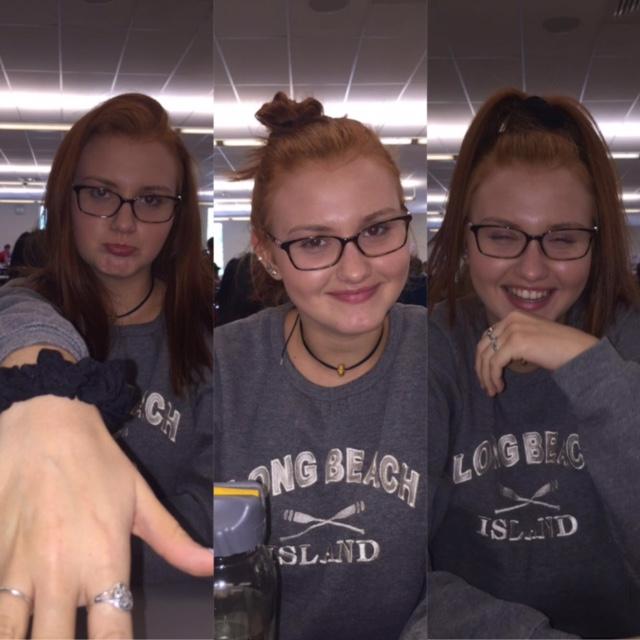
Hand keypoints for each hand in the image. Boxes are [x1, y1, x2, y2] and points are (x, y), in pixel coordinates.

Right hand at [0, 395, 212, 638]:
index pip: (112, 633)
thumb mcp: (140, 499)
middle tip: (76, 633)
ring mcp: (16, 569)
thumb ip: (174, 541)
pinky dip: (3, 614)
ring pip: (9, 636)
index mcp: (103, 561)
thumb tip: (212, 564)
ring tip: (42, 628)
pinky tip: (15, 613)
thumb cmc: (98, 462)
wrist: (46, 423)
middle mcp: (58, 574)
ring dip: (25, 637)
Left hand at [475, 310, 598, 396]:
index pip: (488, 337)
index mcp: (514, 316)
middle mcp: (511, 319)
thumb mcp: (532, 339)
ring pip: (487, 357)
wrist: (581, 351)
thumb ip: (514, 342)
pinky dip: (494, 377)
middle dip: (481, 368)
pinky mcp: (516, 342)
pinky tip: (499, 387)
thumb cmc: (561, 349)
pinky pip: (495, 364)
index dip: (483, 357)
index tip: (486, 374)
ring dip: (487, 377)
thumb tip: (495, 359)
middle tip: (485, 385)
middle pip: (483, 346)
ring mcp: (513, 329)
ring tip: (492, 391)